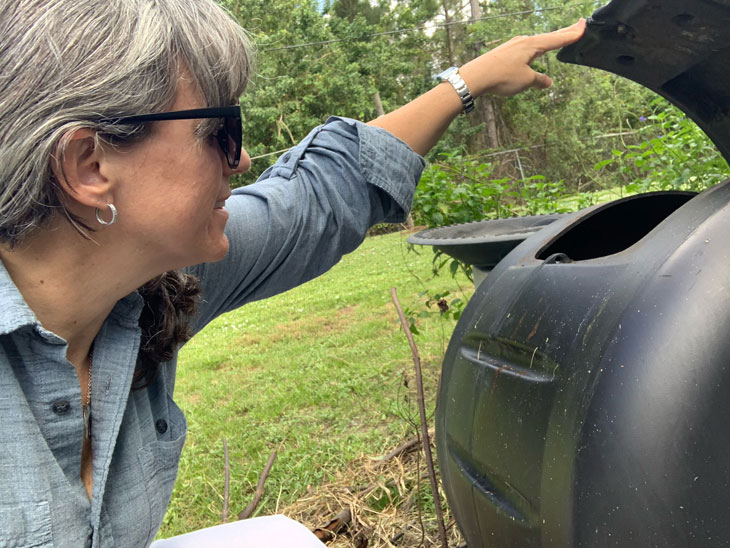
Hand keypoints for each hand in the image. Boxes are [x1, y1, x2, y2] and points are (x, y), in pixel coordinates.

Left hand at [461, 19, 585, 97]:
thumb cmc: (501, 76)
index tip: (584, 25)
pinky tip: (534, 52)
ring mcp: (514, 45)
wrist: (476, 76)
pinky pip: (526, 48)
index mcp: (533, 45)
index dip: (572, 33)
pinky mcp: (505, 52)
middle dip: (564, 32)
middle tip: (578, 25)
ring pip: (537, 41)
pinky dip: (536, 48)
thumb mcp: (525, 80)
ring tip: (559, 37)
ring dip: (549, 40)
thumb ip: (539, 80)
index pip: (557, 38)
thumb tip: (548, 82)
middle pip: (549, 36)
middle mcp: (524, 41)